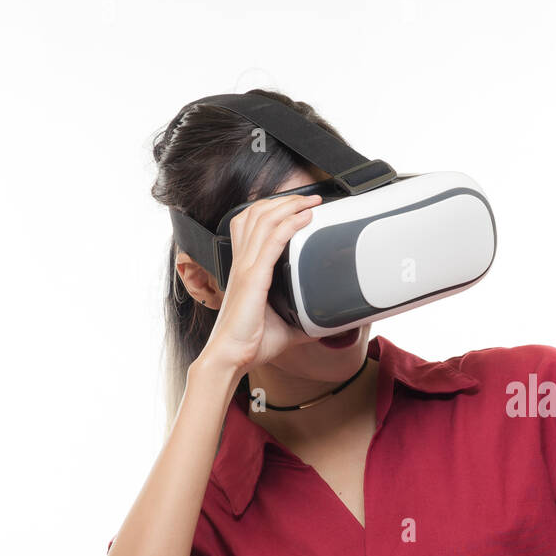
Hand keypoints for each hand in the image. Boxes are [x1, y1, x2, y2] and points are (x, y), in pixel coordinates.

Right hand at [201, 192, 323, 371]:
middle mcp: (242, 262)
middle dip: (284, 200)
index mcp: (245, 269)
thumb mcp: (285, 326)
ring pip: (264, 220)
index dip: (272, 209)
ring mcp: (246, 267)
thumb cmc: (250, 343)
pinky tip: (304, 218)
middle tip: (309, 198)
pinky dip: (290, 224)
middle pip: (257, 214)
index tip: (297, 207)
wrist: (230, 357)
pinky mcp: (253, 277)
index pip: (251, 225)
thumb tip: (325, 323)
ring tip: (310, 201)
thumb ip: (303, 320)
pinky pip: (272, 241)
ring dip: (290, 206)